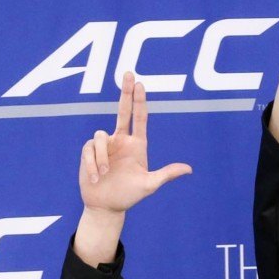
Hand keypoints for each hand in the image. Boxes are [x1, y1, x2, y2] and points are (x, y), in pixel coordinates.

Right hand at [78, 72, 191, 213]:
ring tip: (105, 175)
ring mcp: (104, 145)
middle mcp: (121, 140)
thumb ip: (166, 175)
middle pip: (122, 110)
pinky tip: (96, 178)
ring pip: (99, 136)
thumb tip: (189, 169)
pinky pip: (89, 149)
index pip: (139, 118)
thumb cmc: (129, 195)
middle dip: (125, 91)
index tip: (140, 84)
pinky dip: (93, 164)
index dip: (139, 101)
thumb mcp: (150, 185)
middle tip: (129, 73)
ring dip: (102, 157)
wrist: (107, 205)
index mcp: (137, 145)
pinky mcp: (89, 151)